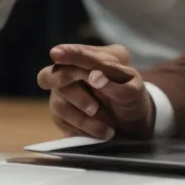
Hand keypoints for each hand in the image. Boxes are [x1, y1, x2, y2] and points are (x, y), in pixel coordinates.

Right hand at [38, 44, 152, 139]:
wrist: (131, 124)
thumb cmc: (132, 100)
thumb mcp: (133, 91)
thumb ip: (116, 83)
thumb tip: (94, 77)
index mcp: (93, 57)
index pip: (74, 53)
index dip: (66, 54)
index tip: (56, 54)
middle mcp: (70, 71)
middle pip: (50, 77)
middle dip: (77, 96)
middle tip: (94, 109)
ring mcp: (62, 93)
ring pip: (58, 105)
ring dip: (85, 119)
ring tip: (110, 128)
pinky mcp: (60, 114)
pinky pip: (61, 121)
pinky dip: (83, 129)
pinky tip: (100, 131)